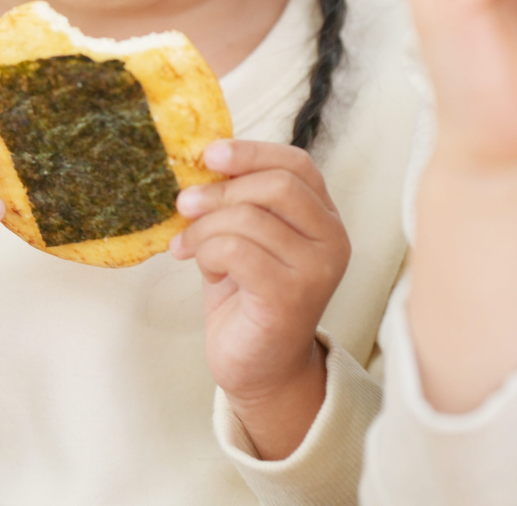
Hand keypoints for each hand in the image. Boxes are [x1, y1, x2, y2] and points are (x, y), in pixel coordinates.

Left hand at [171, 139, 348, 458]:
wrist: (257, 365)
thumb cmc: (246, 294)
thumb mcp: (243, 235)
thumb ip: (236, 199)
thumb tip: (200, 161)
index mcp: (323, 218)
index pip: (297, 164)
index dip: (251, 151)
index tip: (209, 154)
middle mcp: (332, 240)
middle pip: (276, 185)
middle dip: (220, 190)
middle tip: (185, 205)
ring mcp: (316, 270)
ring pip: (249, 217)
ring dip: (205, 228)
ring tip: (191, 247)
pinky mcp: (291, 296)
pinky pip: (236, 250)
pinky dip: (207, 252)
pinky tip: (203, 268)